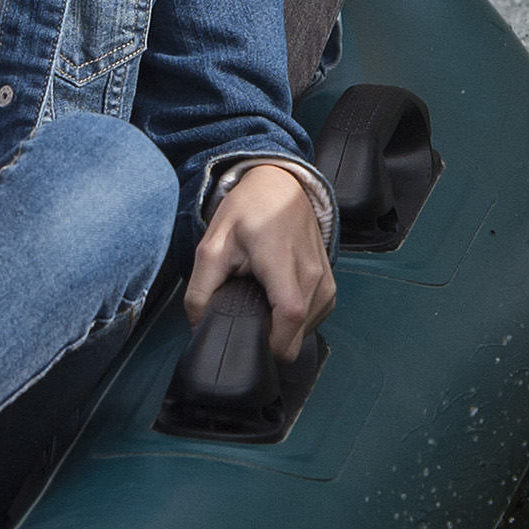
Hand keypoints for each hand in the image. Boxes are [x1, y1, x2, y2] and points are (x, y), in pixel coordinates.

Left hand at [187, 164, 336, 361]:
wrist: (279, 185)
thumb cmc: (248, 211)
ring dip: (283, 331)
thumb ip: (200, 290)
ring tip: (262, 305)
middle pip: (298, 333)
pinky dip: (296, 322)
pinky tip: (277, 304)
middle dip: (271, 340)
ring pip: (307, 331)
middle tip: (246, 320)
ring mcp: (325, 281)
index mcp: (283, 261)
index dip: (271, 342)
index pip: (290, 316)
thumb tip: (198, 326)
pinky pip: (315, 319)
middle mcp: (312, 274)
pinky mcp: (330, 286)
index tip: (249, 343)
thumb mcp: (212, 246)